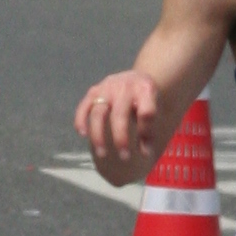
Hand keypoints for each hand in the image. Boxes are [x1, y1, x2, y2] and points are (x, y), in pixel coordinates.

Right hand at [76, 68, 165, 183]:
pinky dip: (81, 120)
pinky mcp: (94, 90)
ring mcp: (107, 87)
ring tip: (102, 154)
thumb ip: (149, 131)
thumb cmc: (146, 100)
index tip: (145, 150)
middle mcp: (125, 86)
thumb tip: (144, 153)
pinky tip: (83, 134)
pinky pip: (84, 106)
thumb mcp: (155, 111)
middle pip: (120, 114)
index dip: (145, 131)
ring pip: (99, 113)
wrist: (136, 78)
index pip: (146, 111)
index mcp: (145, 89)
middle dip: (121, 138)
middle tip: (124, 157)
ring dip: (99, 135)